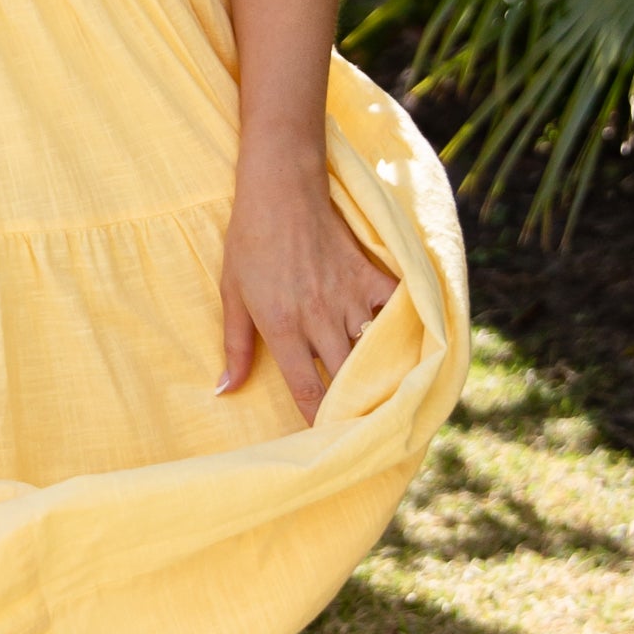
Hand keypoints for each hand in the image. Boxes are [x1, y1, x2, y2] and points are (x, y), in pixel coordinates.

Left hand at [219, 150, 397, 421]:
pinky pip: (397, 308)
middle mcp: (320, 318)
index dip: (317, 421)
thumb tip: (225, 391)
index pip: (307, 389)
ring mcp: (349, 296)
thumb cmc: (249, 241)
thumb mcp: (231, 294)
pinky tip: (409, 346)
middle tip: (361, 429)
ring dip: (380, 375)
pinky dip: (404, 327)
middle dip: (354, 407)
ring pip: (374, 349)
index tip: (324, 443)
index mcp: (283, 327)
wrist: (280, 189)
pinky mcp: (370, 275)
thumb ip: (234, 346)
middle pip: (346, 378)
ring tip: (389, 400)